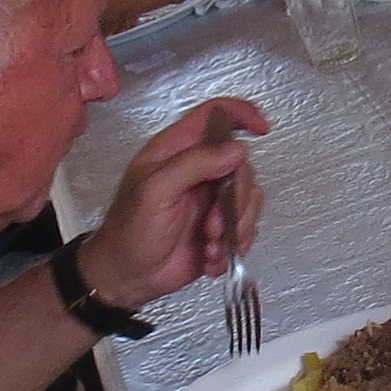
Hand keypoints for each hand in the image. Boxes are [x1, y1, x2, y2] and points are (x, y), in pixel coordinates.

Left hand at [86, 95, 269, 307]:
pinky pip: (246, 227)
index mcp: (177, 151)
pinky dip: (233, 246)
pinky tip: (211, 257)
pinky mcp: (220, 227)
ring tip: (209, 243)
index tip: (262, 129)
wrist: (128, 277)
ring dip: (235, 227)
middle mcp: (198, 170)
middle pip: (241, 165)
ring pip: (249, 198)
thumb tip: (236, 149)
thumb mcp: (155, 191)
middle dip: (235, 198)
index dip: (241, 114)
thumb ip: (195, 164)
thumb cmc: (130, 231)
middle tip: (213, 224)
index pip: (215, 115)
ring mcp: (211, 200)